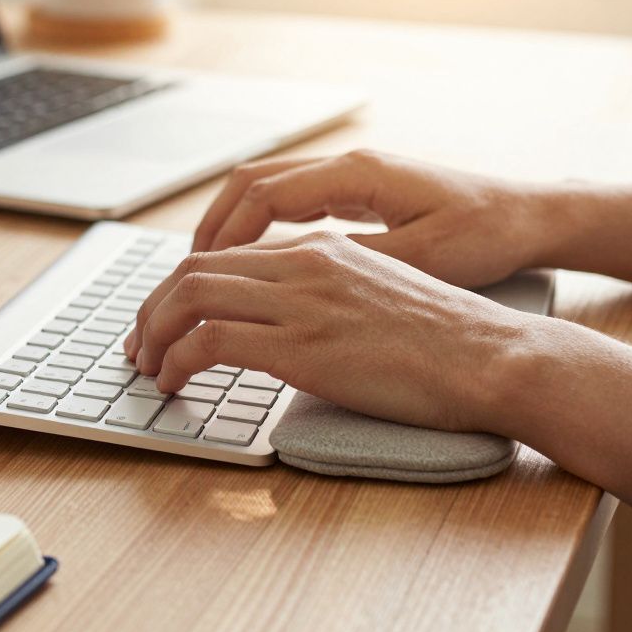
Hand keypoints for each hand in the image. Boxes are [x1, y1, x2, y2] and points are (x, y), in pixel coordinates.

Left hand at [123, 231, 537, 432]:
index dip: (178, 288)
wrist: (494, 356)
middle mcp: (305, 263)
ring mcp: (303, 301)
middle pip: (194, 269)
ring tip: (146, 367)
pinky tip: (174, 382)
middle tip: (137, 345)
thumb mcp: (381, 295)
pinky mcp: (304, 345)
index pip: (225, 254)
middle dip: (152, 308)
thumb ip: (331, 295)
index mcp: (324, 248)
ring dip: (154, 333)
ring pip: (191, 297)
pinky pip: (212, 342)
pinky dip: (178, 361)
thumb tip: (291, 325)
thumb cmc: (449, 340)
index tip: (162, 320)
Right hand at [193, 150, 559, 288]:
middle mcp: (347, 166)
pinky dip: (260, 229)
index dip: (223, 235)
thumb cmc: (486, 235)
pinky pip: (291, 203)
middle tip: (183, 274)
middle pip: (251, 182)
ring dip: (231, 227)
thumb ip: (353, 262)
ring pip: (267, 189)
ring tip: (204, 272)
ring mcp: (352, 176)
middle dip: (211, 227)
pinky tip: (252, 264)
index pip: (262, 194)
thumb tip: (290, 278)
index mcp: (356, 174)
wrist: (531, 218)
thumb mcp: (421, 257)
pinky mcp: (360, 194)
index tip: (198, 274)